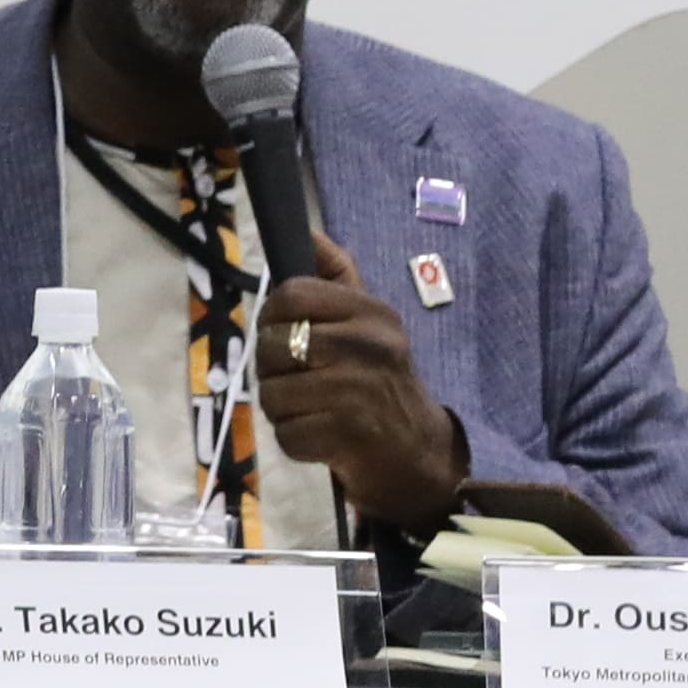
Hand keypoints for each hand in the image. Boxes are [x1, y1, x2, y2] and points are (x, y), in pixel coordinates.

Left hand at [246, 259, 468, 529]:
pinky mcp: (347, 433)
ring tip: (318, 410)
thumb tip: (309, 233)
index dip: (273, 317)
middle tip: (307, 382)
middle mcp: (370, 345)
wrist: (417, 454)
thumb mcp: (368, 324)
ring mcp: (358, 390)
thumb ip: (336, 279)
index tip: (287, 335)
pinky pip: (285, 433)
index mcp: (372, 312)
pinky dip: (296, 441)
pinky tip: (325, 437)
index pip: (290, 294)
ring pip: (271, 393)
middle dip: (274, 370)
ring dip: (284, 409)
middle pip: (270, 345)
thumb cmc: (379, 383)